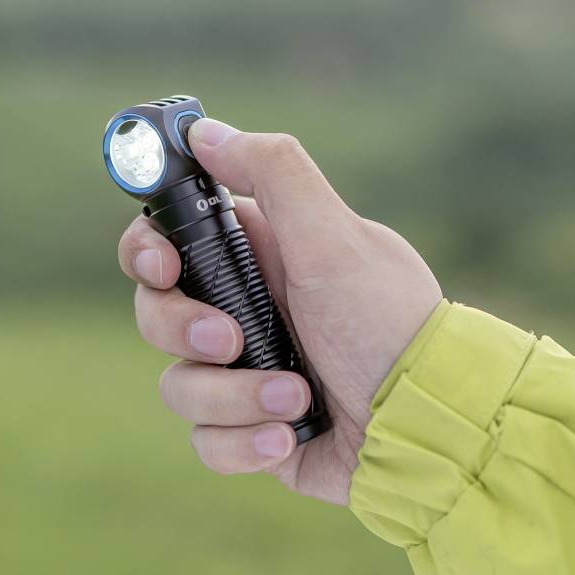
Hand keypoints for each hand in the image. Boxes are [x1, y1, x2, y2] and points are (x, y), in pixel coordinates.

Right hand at [117, 117, 440, 504]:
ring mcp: (245, 372)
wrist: (429, 427)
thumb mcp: (336, 237)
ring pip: (180, 384)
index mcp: (258, 253)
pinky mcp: (251, 430)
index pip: (167, 237)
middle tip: (230, 339)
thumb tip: (206, 131)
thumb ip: (273, 173)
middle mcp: (243, 308)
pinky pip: (208, 440)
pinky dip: (245, 443)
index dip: (146, 249)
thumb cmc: (389, 323)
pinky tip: (291, 436)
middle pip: (155, 310)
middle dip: (183, 328)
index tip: (163, 265)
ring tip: (296, 397)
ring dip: (235, 396)